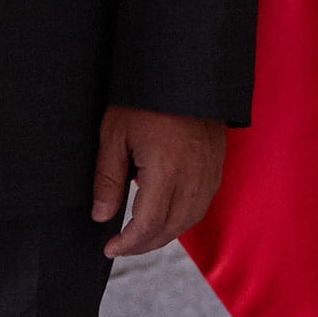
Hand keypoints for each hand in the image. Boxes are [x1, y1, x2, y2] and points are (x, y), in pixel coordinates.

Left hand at [89, 106, 226, 258]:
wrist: (183, 69)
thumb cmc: (143, 98)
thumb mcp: (114, 134)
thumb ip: (107, 179)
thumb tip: (101, 216)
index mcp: (166, 170)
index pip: (149, 225)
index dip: (128, 243)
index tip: (109, 247)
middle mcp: (193, 177)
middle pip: (171, 228)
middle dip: (144, 244)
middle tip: (121, 245)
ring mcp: (209, 171)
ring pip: (190, 220)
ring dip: (164, 234)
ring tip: (140, 235)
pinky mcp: (217, 164)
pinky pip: (202, 204)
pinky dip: (183, 218)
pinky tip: (166, 215)